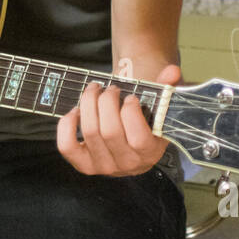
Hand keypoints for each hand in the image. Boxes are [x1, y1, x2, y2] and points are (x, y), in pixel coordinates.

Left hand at [57, 62, 180, 176]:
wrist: (132, 139)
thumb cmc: (146, 119)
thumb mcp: (160, 106)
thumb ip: (167, 88)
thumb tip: (171, 72)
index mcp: (150, 152)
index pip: (138, 138)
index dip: (131, 113)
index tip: (131, 97)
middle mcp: (127, 164)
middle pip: (109, 131)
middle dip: (107, 101)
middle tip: (110, 89)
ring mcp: (104, 167)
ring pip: (90, 132)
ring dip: (88, 104)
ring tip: (94, 90)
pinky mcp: (84, 164)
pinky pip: (67, 146)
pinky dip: (67, 125)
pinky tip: (77, 111)